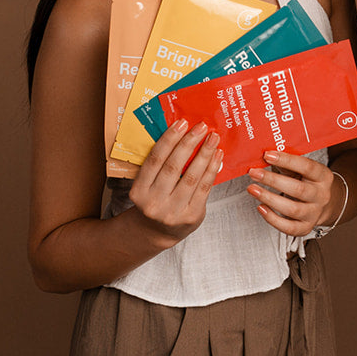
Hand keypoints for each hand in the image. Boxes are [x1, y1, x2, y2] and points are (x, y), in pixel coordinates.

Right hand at [129, 120, 220, 244]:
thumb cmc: (154, 201)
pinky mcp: (191, 216)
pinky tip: (217, 156)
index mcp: (138, 192)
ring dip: (205, 154)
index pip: (155, 160)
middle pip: (174, 166)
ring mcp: (173, 211)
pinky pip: (204, 188)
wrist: (157, 232)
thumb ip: (159, 165)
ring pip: (192, 176)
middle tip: (201, 126)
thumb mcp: (147, 185)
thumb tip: (182, 134)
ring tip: (213, 138)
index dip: (169, 139)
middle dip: (190, 143)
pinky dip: (212, 169)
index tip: (182, 123)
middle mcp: (154, 202)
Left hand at [247, 151, 339, 236]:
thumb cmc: (307, 181)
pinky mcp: (305, 228)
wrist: (324, 204)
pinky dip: (272, 218)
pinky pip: (288, 227)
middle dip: (273, 180)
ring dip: (269, 198)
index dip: (287, 160)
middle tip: (254, 173)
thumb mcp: (303, 169)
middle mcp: (322, 195)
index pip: (307, 167)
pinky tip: (260, 207)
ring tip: (252, 189)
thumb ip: (287, 163)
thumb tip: (264, 156)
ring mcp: (314, 213)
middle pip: (298, 189)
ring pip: (292, 209)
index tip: (267, 155)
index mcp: (323, 176)